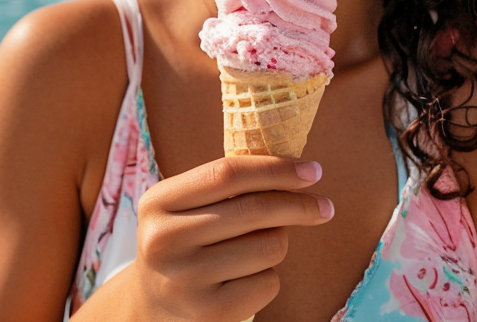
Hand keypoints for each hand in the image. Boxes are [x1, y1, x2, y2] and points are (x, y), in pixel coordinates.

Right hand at [130, 156, 333, 320]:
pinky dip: (268, 276)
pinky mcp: (210, 312)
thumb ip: (225, 184)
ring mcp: (186, 279)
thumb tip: (296, 170)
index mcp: (157, 202)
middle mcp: (165, 240)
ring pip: (268, 247)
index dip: (276, 169)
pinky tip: (246, 276)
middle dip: (299, 204)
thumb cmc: (184, 239)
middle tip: (324, 206)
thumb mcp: (184, 205)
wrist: (152, 302)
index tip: (313, 170)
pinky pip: (268, 282)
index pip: (227, 173)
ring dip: (278, 241)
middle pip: (254, 210)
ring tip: (257, 245)